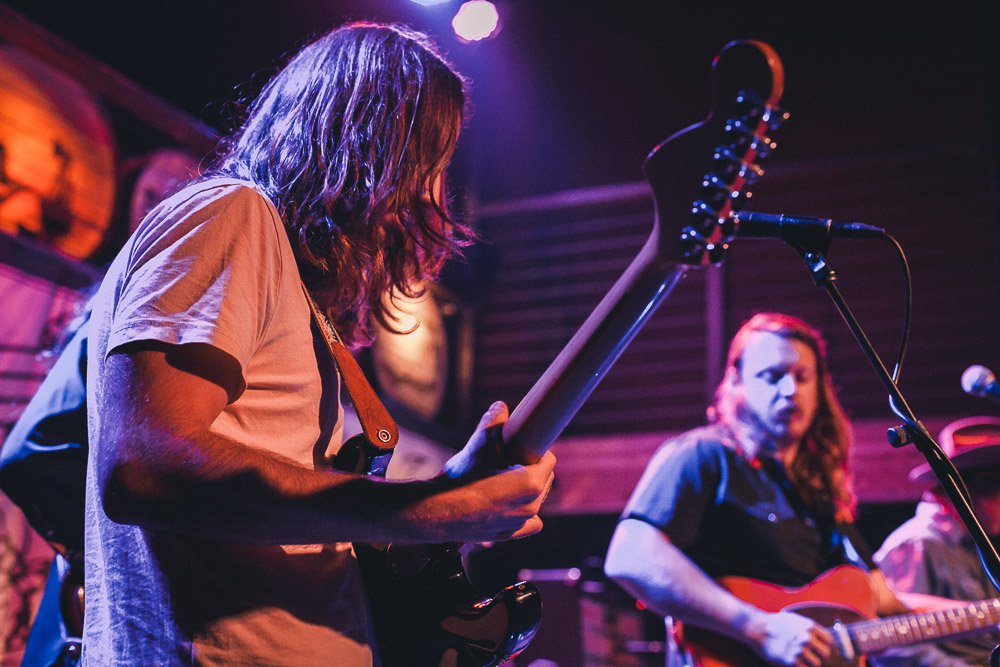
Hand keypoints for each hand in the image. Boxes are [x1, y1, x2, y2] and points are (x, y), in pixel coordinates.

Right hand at [423, 401, 554, 541]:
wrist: (434, 511)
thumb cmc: (458, 480)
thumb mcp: (477, 446)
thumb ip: (492, 424)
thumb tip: (500, 406)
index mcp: (531, 483)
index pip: (549, 460)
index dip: (535, 450)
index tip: (522, 446)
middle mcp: (531, 506)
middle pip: (544, 479)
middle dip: (532, 468)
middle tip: (511, 459)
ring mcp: (520, 523)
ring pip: (536, 500)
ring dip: (526, 489)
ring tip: (505, 480)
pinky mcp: (508, 534)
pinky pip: (528, 523)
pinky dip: (523, 513)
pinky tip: (509, 504)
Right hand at [748, 610, 832, 666]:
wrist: (757, 628)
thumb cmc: (776, 624)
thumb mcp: (795, 620)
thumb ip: (809, 629)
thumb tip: (824, 640)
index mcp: (809, 626)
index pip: (829, 640)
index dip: (823, 644)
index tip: (817, 646)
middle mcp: (806, 638)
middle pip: (825, 653)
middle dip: (818, 654)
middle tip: (809, 654)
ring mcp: (799, 650)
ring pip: (816, 663)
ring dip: (809, 662)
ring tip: (799, 657)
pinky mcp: (791, 661)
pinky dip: (800, 666)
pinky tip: (792, 660)